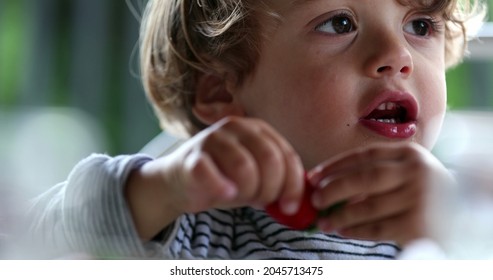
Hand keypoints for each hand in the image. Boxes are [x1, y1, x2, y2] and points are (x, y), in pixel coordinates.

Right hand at [148, 116, 304, 214]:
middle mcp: (236, 126)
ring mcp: (212, 138)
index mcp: (257, 128)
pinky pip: (211, 174)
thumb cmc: (225, 178)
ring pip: (244, 167)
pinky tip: (225, 194)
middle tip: (261, 202)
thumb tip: (304, 200)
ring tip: (240, 196)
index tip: (290, 207)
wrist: (181, 181)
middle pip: (270, 159)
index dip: (293, 184)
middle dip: (271, 189)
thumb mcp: (258, 176)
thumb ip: (279, 181)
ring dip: (247, 191)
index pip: (286, 155)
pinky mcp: (191, 156)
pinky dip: (221, 188)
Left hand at [307, 142, 452, 245]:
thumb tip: (325, 184)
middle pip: (365, 178)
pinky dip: (357, 231)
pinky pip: (378, 228)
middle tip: (315, 199)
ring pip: (369, 207)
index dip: (334, 165)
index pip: (364, 155)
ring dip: (341, 215)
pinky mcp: (419, 225)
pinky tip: (343, 231)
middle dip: (334, 189)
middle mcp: (416, 172)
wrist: (462, 213)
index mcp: (408, 153)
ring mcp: (420, 198)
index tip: (313, 176)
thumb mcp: (404, 171)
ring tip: (324, 222)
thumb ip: (374, 172)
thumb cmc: (420, 189)